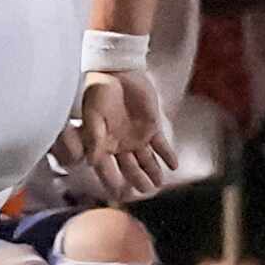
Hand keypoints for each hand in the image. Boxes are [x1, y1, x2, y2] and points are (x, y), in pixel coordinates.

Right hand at [55, 69, 177, 203]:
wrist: (117, 70)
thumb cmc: (99, 90)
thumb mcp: (93, 114)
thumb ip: (93, 137)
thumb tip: (91, 162)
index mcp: (102, 143)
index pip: (106, 168)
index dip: (111, 181)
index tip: (116, 194)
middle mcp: (120, 144)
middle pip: (130, 168)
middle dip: (138, 181)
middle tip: (145, 192)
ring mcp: (136, 136)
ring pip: (147, 161)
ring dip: (153, 173)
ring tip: (158, 185)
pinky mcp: (152, 127)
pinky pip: (161, 145)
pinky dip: (168, 155)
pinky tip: (174, 166)